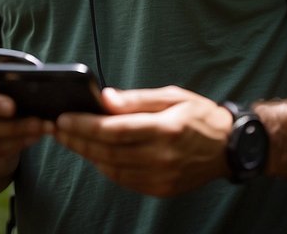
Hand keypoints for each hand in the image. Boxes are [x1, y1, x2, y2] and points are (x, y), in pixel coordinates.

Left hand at [54, 85, 232, 196]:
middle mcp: (162, 156)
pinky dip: (106, 168)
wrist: (229, 147)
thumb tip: (105, 99)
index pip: (114, 130)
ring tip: (71, 140)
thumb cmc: (200, 116)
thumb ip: (137, 99)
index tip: (63, 118)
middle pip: (107, 151)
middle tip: (57, 129)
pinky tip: (96, 155)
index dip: (84, 126)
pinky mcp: (161, 189)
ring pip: (112, 169)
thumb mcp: (172, 96)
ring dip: (87, 155)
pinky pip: (124, 180)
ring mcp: (161, 177)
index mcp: (165, 129)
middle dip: (77, 140)